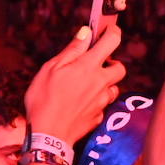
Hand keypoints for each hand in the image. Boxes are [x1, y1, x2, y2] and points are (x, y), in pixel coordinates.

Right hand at [24, 24, 126, 144]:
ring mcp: (102, 101)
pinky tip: (81, 103)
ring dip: (106, 83)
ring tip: (87, 84)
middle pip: (120, 67)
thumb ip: (72, 50)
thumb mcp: (51, 68)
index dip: (113, 32)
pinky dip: (97, 100)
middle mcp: (100, 83)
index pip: (112, 41)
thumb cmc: (44, 99)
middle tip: (95, 64)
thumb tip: (86, 33)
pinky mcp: (99, 116)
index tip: (108, 29)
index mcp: (88, 67)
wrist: (48, 135)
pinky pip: (104, 104)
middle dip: (112, 62)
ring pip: (114, 87)